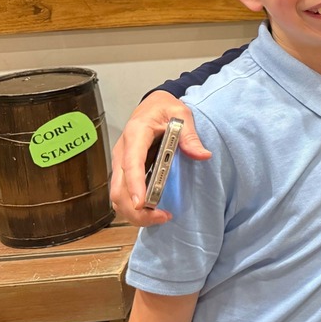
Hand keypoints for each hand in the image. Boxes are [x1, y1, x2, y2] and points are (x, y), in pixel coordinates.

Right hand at [110, 91, 208, 226]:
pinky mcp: (125, 171)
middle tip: (162, 217)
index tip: (142, 204)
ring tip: (161, 217)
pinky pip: (123, 193)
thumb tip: (203, 154)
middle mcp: (123, 151)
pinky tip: (154, 211)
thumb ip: (190, 135)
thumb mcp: (182, 114)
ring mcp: (121, 163)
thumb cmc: (165, 108)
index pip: (131, 162)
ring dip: (134, 212)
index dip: (135, 184)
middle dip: (136, 209)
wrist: (153, 104)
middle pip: (119, 187)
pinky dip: (134, 207)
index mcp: (136, 134)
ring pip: (117, 195)